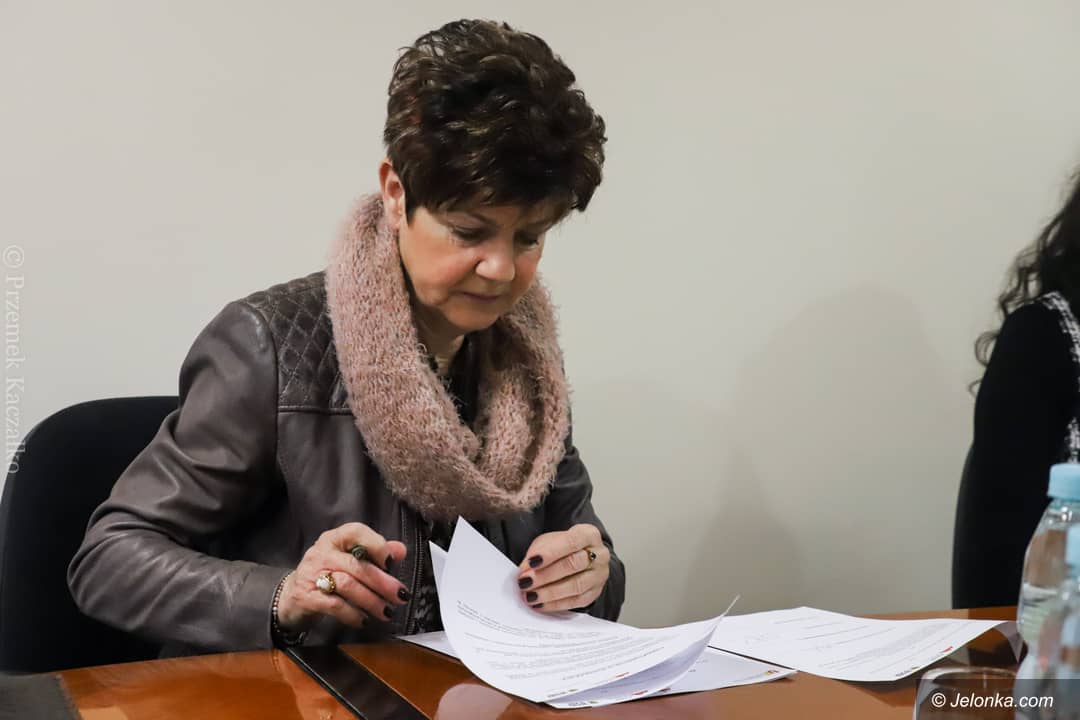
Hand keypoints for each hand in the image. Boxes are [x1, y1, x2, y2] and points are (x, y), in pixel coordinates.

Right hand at [276, 522, 409, 632]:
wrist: (291, 597)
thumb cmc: (326, 575)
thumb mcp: (349, 559)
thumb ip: (375, 553)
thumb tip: (400, 550)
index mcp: (335, 539)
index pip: (355, 532)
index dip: (376, 545)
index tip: (391, 562)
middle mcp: (322, 553)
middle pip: (356, 565)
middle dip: (382, 582)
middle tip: (400, 595)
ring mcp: (312, 574)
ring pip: (347, 585)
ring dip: (371, 600)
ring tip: (386, 611)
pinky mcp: (306, 597)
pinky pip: (334, 605)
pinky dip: (352, 614)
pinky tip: (363, 620)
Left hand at [515, 523, 609, 612]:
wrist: (581, 557)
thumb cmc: (563, 547)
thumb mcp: (549, 541)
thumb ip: (538, 552)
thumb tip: (525, 571)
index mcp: (589, 534)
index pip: (571, 542)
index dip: (550, 553)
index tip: (531, 562)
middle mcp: (600, 554)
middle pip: (574, 564)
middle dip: (547, 574)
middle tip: (526, 581)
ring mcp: (599, 575)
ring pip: (576, 585)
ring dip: (550, 592)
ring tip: (530, 595)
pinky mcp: (595, 592)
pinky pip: (576, 601)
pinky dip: (556, 604)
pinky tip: (540, 604)